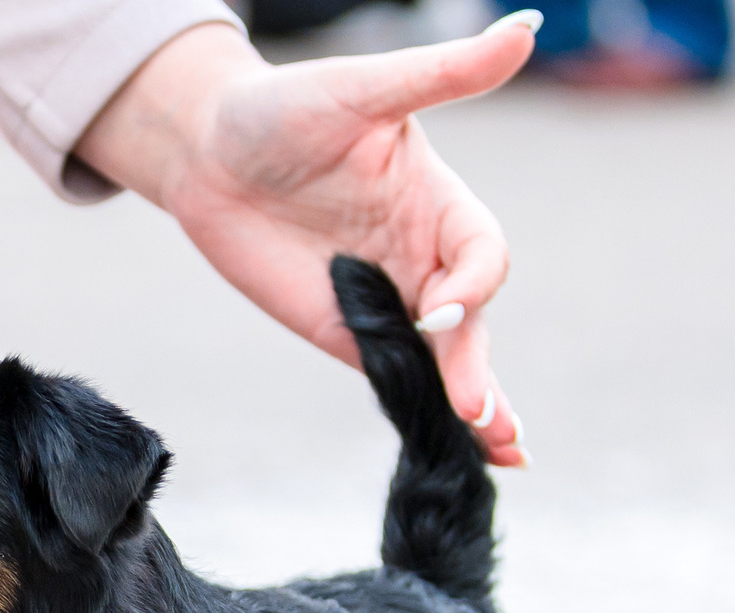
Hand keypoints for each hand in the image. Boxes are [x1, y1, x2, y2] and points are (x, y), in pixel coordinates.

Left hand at [78, 14, 537, 466]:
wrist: (207, 152)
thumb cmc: (283, 107)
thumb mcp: (364, 87)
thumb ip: (444, 72)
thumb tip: (527, 27)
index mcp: (440, 200)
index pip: (482, 252)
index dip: (472, 281)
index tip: (440, 302)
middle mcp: (424, 254)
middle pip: (473, 321)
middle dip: (478, 366)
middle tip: (480, 411)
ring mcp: (391, 300)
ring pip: (448, 360)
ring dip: (478, 404)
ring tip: (502, 449)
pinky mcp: (349, 334)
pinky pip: (400, 379)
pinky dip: (431, 411)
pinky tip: (465, 448)